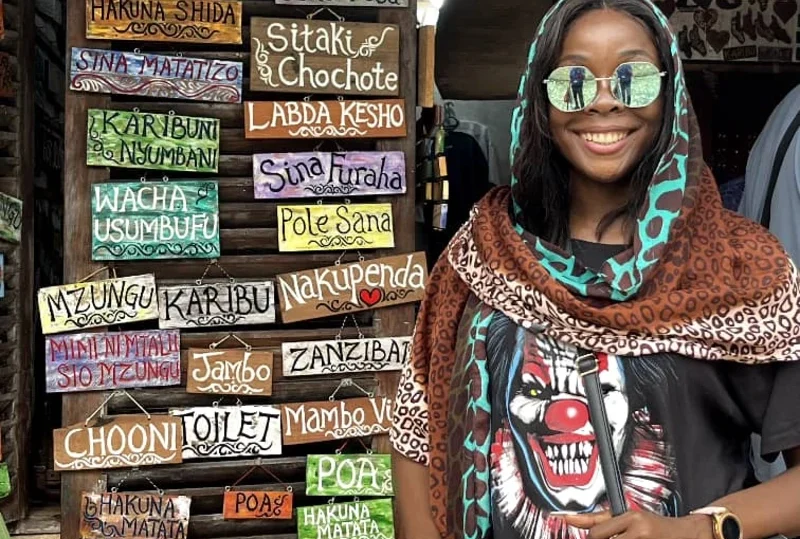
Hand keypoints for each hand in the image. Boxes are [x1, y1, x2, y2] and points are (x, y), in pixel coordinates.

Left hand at [561, 510, 713, 538]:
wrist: (687, 535)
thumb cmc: (655, 526)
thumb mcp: (628, 517)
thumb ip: (600, 519)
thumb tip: (571, 518)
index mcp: (631, 518)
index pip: (597, 533)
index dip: (590, 537)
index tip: (572, 523)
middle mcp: (638, 532)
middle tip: (612, 537)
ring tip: (623, 538)